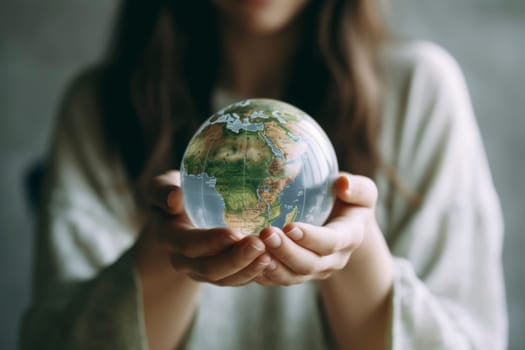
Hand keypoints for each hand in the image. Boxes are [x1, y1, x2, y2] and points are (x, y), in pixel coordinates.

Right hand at [136, 170, 272, 285]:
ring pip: (226, 280)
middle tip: (259, 245)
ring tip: (269, 256)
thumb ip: (162, 191)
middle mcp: (185, 261)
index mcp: (170, 238)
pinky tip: (271, 261)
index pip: (189, 245)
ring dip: (248, 270)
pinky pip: (237, 280)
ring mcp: (203, 271)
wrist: (180, 213)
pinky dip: (254, 274)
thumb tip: (174, 198)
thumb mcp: (162, 186)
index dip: (211, 242)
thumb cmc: (175, 192)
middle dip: (235, 260)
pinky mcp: (221, 274)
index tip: (235, 233)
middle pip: (209, 269)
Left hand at [255, 172, 377, 285]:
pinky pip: (275, 279)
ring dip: (271, 265)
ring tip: (251, 248)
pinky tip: (243, 259)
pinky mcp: (293, 274)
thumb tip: (343, 183)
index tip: (290, 226)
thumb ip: (357, 188)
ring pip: (290, 277)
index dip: (311, 238)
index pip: (331, 242)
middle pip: (308, 264)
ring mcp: (312, 271)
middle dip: (286, 251)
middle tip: (265, 234)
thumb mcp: (362, 192)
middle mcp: (331, 261)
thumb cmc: (350, 201)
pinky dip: (259, 272)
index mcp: (349, 238)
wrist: (343, 226)